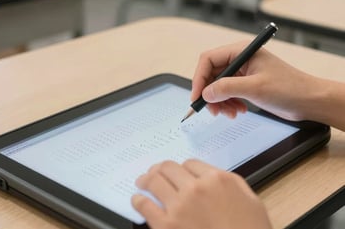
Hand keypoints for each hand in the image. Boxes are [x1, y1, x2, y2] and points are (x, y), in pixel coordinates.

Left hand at [132, 159, 271, 228]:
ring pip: (155, 182)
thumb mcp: (250, 200)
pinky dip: (138, 201)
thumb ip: (229, 182)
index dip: (182, 167)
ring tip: (142, 181)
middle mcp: (195, 188)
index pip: (190, 164)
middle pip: (169, 168)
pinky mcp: (167, 226)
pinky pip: (146, 206)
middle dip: (160, 169)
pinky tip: (137, 200)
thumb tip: (211, 176)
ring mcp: (179, 206)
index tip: (177, 172)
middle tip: (154, 172)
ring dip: (146, 179)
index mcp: (216, 179)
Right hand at [191, 41, 326, 122]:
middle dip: (211, 93)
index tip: (197, 96)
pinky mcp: (246, 84)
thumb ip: (227, 88)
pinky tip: (238, 111)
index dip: (199, 78)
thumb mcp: (255, 87)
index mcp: (241, 51)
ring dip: (220, 101)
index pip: (209, 59)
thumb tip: (205, 93)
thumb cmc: (290, 88)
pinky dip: (228, 104)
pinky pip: (228, 93)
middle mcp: (240, 59)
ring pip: (218, 86)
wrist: (310, 101)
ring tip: (230, 113)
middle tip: (213, 110)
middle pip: (212, 74)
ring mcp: (243, 72)